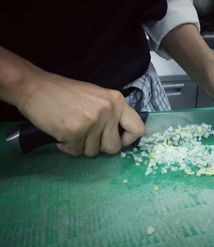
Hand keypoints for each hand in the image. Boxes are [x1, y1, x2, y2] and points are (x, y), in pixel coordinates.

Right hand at [17, 70, 144, 156]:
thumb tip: (120, 138)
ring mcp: (93, 121)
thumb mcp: (97, 98)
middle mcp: (109, 111)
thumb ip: (111, 114)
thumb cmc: (66, 94)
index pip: (138, 129)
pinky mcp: (76, 131)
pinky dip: (67, 146)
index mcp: (117, 101)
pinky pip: (76, 152)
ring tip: (72, 129)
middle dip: (99, 147)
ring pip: (93, 152)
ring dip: (81, 146)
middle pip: (114, 147)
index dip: (128, 140)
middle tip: (87, 136)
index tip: (117, 140)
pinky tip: (61, 133)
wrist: (35, 87)